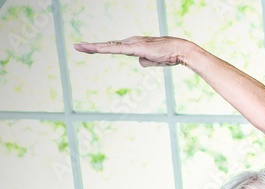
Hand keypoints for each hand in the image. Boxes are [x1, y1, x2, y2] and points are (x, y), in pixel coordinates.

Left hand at [74, 36, 193, 67]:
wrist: (179, 50)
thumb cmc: (169, 55)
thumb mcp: (155, 61)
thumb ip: (146, 61)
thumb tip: (140, 62)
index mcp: (134, 45)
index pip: (114, 47)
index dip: (101, 48)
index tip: (89, 49)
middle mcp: (130, 42)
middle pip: (108, 45)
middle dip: (92, 47)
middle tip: (77, 47)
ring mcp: (131, 44)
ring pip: (108, 46)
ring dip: (93, 47)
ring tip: (79, 47)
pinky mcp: (134, 47)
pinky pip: (115, 49)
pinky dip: (104, 49)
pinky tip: (94, 49)